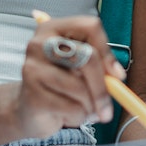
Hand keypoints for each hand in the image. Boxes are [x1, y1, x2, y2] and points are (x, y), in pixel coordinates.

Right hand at [17, 15, 122, 139]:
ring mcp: (32, 67)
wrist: (28, 109)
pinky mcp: (31, 93)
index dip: (107, 52)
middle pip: (87, 58)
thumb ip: (99, 66)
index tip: (117, 75)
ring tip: (79, 108)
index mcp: (54, 28)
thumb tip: (117, 75)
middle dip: (103, 87)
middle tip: (108, 109)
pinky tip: (65, 115)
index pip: (90, 27)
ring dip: (89, 106)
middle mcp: (40, 43)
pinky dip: (77, 117)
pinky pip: (71, 108)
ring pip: (81, 88)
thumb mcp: (79, 68)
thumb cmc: (60, 84)